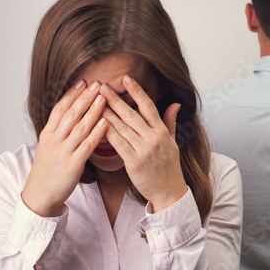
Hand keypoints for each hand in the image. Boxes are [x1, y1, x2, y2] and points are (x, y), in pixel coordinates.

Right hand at [22, 81, 107, 216]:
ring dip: (92, 111)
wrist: (40, 195)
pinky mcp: (73, 164)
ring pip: (79, 127)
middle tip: (96, 83)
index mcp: (48, 134)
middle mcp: (54, 140)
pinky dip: (96, 133)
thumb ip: (59, 131)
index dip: (71, 94)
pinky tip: (105, 122)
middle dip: (84, 97)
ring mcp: (63, 151)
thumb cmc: (48, 170)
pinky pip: (87, 145)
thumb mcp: (49, 146)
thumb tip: (72, 115)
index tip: (82, 82)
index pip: (59, 109)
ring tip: (103, 97)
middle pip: (70, 114)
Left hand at [100, 75, 186, 211]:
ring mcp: (144, 150)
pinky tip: (97, 125)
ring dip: (107, 114)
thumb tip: (175, 104)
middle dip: (115, 99)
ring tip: (94, 102)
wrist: (170, 191)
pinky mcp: (134, 162)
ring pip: (122, 128)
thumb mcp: (173, 142)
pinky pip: (118, 145)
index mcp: (162, 131)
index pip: (148, 107)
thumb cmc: (169, 166)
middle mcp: (153, 138)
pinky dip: (107, 134)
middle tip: (102, 86)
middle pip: (132, 115)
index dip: (137, 91)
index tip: (126, 78)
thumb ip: (170, 122)